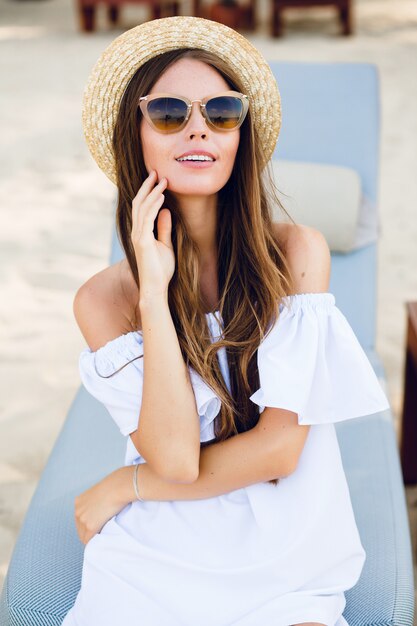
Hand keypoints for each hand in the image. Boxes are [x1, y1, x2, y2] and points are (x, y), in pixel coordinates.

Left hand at [74, 469, 129, 544]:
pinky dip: (94, 542)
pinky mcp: (90, 526)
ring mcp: (83, 519)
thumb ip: (95, 502)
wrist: (118, 487)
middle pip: (79, 529)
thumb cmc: (114, 487)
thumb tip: (100, 511)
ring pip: (83, 536)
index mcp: (78, 501)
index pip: (79, 519)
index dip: (87, 524)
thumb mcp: (99, 493)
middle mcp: (77, 510)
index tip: (96, 527)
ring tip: (101, 538)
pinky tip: (101, 541)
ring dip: (91, 538)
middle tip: (99, 535)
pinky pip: (89, 540)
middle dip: (88, 532)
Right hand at [131, 170, 174, 300]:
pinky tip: (162, 196)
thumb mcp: (166, 245)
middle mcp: (137, 232)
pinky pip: (147, 218)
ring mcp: (138, 236)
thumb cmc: (161, 270)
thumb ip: (164, 228)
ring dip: (152, 192)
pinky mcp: (143, 241)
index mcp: (141, 232)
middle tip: (156, 172)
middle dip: (147, 186)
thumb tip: (166, 211)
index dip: (148, 192)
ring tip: (163, 180)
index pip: (141, 207)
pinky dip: (154, 205)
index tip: (158, 179)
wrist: (155, 288)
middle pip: (138, 203)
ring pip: (142, 208)